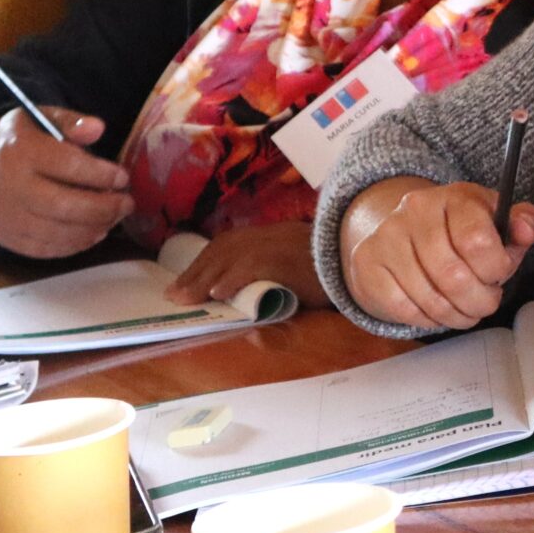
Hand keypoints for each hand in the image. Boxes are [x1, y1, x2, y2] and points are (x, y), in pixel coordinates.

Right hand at [0, 108, 131, 257]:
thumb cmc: (21, 139)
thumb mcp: (42, 118)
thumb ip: (71, 122)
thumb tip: (97, 128)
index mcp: (19, 150)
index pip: (67, 165)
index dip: (101, 175)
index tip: (123, 178)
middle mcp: (8, 185)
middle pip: (63, 206)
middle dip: (103, 208)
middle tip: (127, 204)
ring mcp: (4, 215)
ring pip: (56, 232)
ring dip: (94, 228)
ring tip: (114, 218)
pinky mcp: (4, 236)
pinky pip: (44, 248)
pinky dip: (74, 245)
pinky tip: (93, 232)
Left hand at [164, 221, 328, 308]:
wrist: (358, 258)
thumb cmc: (332, 267)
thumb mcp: (296, 265)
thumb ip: (272, 273)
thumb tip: (243, 295)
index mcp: (270, 234)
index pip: (226, 245)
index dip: (202, 264)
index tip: (183, 282)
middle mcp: (269, 235)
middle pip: (222, 250)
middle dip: (196, 273)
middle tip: (175, 295)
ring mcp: (277, 244)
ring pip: (231, 258)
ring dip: (205, 279)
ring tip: (188, 298)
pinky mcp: (286, 258)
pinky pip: (253, 267)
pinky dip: (234, 278)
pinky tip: (219, 293)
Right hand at [341, 179, 533, 328]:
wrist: (404, 232)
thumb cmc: (459, 232)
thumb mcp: (496, 222)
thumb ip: (523, 224)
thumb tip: (527, 229)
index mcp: (454, 196)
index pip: (477, 241)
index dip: (495, 269)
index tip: (498, 274)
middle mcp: (415, 210)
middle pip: (453, 276)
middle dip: (479, 301)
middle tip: (485, 303)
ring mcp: (386, 236)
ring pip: (429, 298)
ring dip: (456, 315)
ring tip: (466, 310)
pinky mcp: (367, 262)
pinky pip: (403, 308)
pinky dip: (428, 319)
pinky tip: (437, 310)